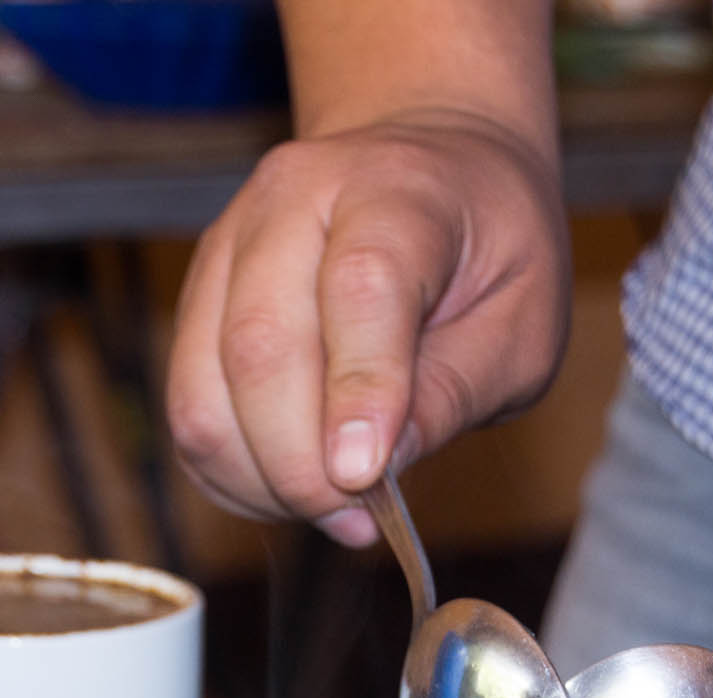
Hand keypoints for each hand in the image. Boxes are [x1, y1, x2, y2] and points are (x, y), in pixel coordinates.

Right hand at [165, 111, 569, 545]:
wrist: (431, 164)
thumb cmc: (488, 249)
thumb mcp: (524, 321)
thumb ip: (459, 389)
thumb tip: (378, 469)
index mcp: (395, 190)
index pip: (361, 288)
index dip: (359, 390)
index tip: (363, 479)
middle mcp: (292, 202)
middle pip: (259, 348)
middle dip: (300, 464)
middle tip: (359, 518)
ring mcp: (229, 246)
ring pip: (203, 391)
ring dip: (258, 478)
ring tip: (331, 508)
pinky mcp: (198, 296)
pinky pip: (188, 408)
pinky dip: (230, 471)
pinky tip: (290, 486)